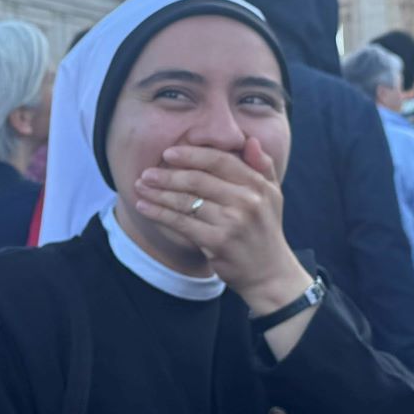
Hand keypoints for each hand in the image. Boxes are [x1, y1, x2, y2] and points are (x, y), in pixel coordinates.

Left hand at [134, 138, 311, 314]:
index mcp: (257, 185)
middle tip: (147, 172)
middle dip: (168, 174)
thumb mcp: (273, 194)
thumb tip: (249, 140)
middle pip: (199, 180)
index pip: (220, 161)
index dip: (192, 154)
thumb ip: (263, 165)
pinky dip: (159, 213)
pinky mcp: (218, 242)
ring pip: (187, 201)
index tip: (168, 152)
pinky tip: (143, 207)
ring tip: (140, 186)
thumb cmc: (265, 229)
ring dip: (159, 193)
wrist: (270, 273)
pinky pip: (181, 223)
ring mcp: (232, 222)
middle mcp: (246, 201)